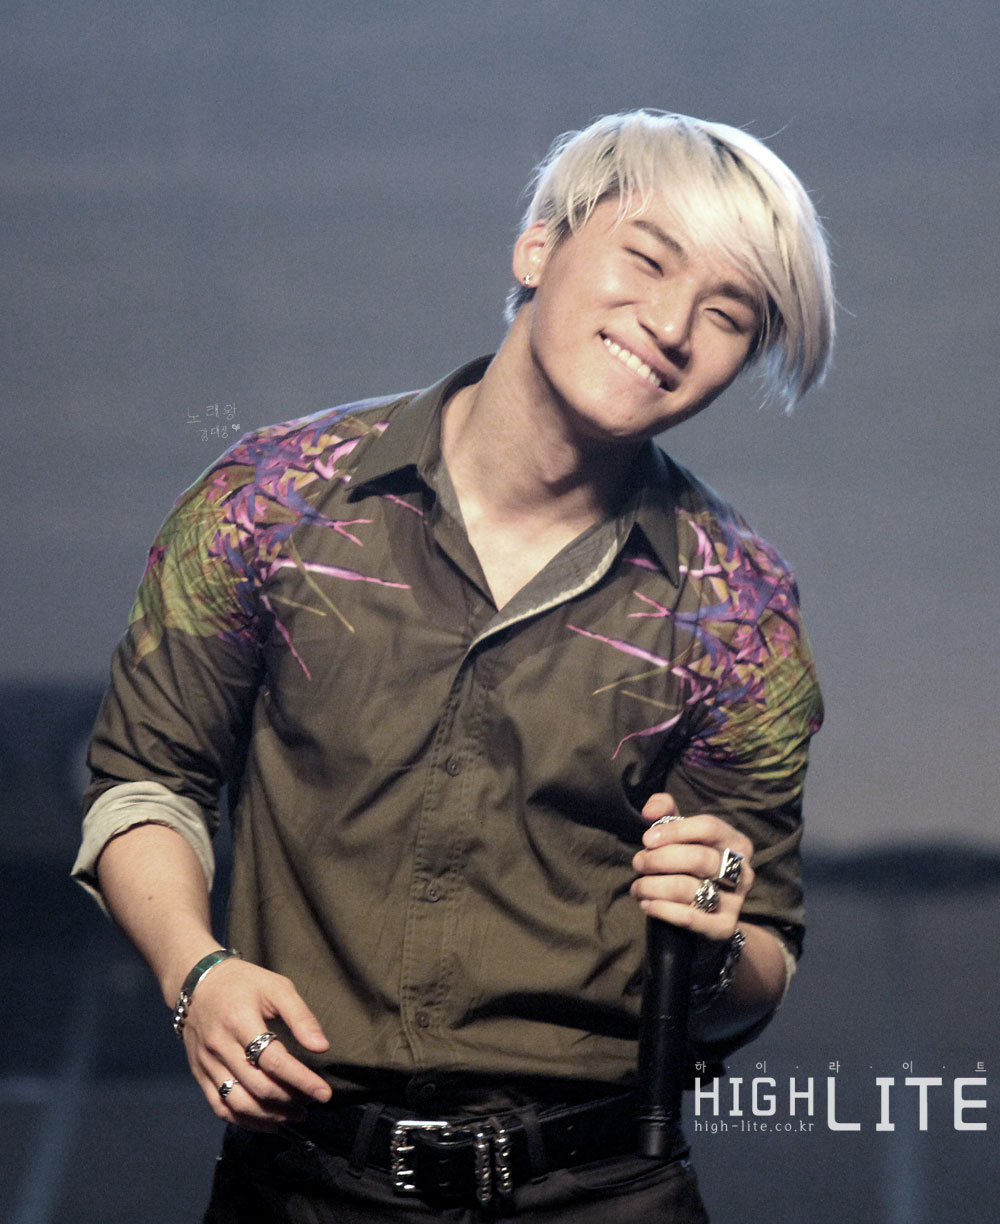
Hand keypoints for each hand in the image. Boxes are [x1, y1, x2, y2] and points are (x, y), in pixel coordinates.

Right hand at [179, 957, 331, 1130]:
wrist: (198, 984)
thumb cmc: (244, 984)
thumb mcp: (277, 987)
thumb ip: (300, 1016)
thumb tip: (322, 1048)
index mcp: (240, 1020)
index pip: (274, 1060)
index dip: (302, 1080)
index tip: (324, 1094)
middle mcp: (220, 1046)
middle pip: (257, 1085)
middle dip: (288, 1101)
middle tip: (311, 1104)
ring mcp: (207, 1063)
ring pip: (238, 1102)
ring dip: (269, 1116)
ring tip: (293, 1116)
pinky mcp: (200, 1074)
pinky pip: (220, 1107)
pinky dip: (245, 1121)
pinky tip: (267, 1123)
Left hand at [630, 792, 753, 941]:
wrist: (708, 917)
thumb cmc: (692, 867)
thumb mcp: (683, 836)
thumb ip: (666, 814)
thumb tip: (650, 809)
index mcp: (737, 843)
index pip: (709, 827)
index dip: (675, 831)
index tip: (647, 839)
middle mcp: (743, 872)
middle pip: (699, 858)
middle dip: (660, 859)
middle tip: (638, 863)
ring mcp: (736, 902)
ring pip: (689, 888)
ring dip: (653, 886)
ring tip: (637, 887)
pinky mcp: (724, 927)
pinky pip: (689, 917)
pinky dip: (661, 909)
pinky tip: (646, 904)